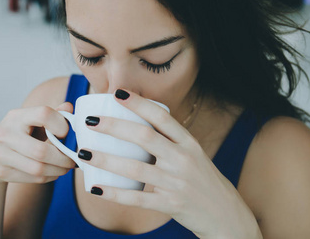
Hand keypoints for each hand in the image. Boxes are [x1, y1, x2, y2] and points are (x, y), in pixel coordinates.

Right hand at [0, 103, 76, 184]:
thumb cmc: (19, 134)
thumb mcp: (32, 120)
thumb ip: (53, 114)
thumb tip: (69, 107)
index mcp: (16, 116)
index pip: (43, 114)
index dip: (60, 125)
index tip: (66, 133)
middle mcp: (5, 133)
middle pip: (41, 151)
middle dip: (63, 158)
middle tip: (72, 159)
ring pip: (38, 168)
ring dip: (58, 170)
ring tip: (66, 167)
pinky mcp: (0, 172)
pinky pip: (33, 178)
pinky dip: (49, 177)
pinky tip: (53, 172)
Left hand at [76, 90, 260, 237]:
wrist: (226, 215)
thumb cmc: (204, 181)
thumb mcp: (194, 155)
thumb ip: (171, 142)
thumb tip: (137, 126)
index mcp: (190, 143)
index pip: (162, 117)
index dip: (139, 103)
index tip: (118, 94)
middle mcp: (184, 159)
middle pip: (145, 137)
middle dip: (114, 126)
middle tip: (91, 122)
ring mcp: (177, 183)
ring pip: (136, 168)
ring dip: (106, 159)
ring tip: (84, 153)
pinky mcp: (171, 205)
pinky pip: (137, 198)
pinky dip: (114, 193)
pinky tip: (96, 188)